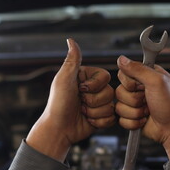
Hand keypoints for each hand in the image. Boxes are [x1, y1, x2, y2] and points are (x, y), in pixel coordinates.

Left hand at [26, 39, 114, 161]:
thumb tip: (71, 40)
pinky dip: (99, 122)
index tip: (80, 90)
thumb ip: (72, 60)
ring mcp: (99, 104)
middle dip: (93, 101)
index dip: (94, 86)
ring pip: (111, 106)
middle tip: (80, 104)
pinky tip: (88, 121)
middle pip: (110, 92)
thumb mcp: (64, 79)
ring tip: (82, 112)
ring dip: (95, 112)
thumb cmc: (58, 104)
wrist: (58, 129)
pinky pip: (111, 118)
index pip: (105, 76)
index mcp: (87, 77)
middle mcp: (94, 90)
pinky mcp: (103, 117)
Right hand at [115, 55, 169, 158]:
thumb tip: (121, 59)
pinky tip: (144, 119)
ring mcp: (134, 103)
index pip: (124, 72)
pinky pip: (121, 119)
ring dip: (135, 112)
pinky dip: (133, 122)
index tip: (140, 86)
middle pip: (119, 90)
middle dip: (134, 99)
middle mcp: (139, 88)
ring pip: (119, 106)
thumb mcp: (156, 81)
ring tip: (148, 111)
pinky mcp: (131, 116)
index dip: (129, 81)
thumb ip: (138, 69)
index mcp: (146, 75)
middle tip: (147, 100)